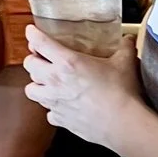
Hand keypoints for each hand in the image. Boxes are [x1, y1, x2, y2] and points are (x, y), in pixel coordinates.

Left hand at [22, 25, 144, 150]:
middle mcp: (55, 81)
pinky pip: (47, 112)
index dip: (33, 34)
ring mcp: (54, 101)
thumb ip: (124, 47)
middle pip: (29, 65)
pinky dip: (52, 108)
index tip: (31, 32)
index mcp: (67, 63)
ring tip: (46, 82)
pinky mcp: (59, 119)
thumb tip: (128, 38)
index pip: (40, 43)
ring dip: (37, 84)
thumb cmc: (122, 94)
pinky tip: (62, 105)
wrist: (123, 124)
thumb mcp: (125, 63)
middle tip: (42, 59)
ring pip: (30, 89)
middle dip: (33, 59)